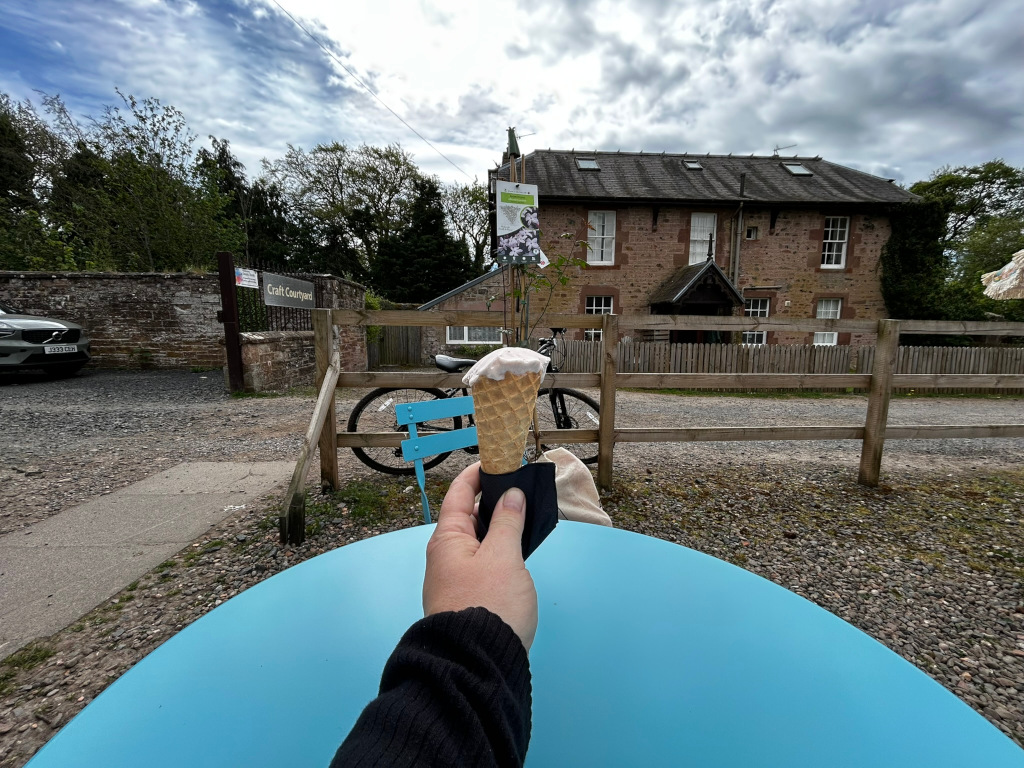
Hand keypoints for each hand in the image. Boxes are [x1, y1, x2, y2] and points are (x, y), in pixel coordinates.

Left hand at [422, 462, 537, 650]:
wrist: (478, 663)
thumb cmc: (488, 605)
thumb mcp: (504, 557)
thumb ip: (508, 523)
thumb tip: (511, 495)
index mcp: (447, 539)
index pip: (459, 494)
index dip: (476, 474)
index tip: (497, 460)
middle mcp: (446, 557)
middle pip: (468, 517)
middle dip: (493, 501)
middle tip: (521, 488)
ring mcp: (456, 579)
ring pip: (478, 542)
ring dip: (500, 528)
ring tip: (526, 515)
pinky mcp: (469, 598)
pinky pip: (483, 563)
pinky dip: (500, 551)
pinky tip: (519, 552)